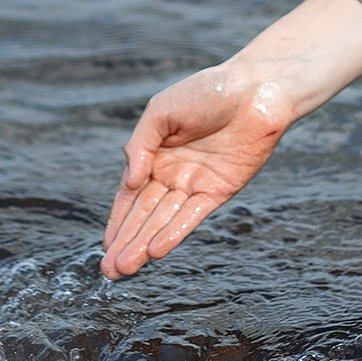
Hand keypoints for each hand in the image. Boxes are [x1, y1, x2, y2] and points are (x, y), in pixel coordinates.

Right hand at [101, 69, 290, 280]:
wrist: (256, 88)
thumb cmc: (207, 91)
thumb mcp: (161, 112)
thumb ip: (140, 146)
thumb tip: (130, 183)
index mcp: (155, 155)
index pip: (130, 196)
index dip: (117, 221)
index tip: (105, 247)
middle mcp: (173, 174)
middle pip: (144, 214)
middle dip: (126, 242)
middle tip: (109, 272)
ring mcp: (196, 184)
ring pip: (164, 220)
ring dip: (144, 244)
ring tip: (125, 269)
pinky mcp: (220, 190)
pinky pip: (193, 215)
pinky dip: (175, 232)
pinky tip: (156, 250)